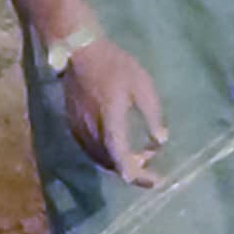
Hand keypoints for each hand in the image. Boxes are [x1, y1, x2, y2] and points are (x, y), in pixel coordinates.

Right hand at [56, 32, 171, 184]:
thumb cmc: (116, 66)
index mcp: (110, 125)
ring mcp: (79, 131)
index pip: (123, 162)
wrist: (81, 53)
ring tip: (139, 152)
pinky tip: (118, 142)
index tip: (156, 181)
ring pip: (100, 159)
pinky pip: (90, 149)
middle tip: (151, 158)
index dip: (140, 177)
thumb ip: (152, 116)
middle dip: (133, 167)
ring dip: (119, 161)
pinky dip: (107, 153)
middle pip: (112, 164)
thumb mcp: (143, 87)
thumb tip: (160, 141)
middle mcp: (91, 133)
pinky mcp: (72, 125)